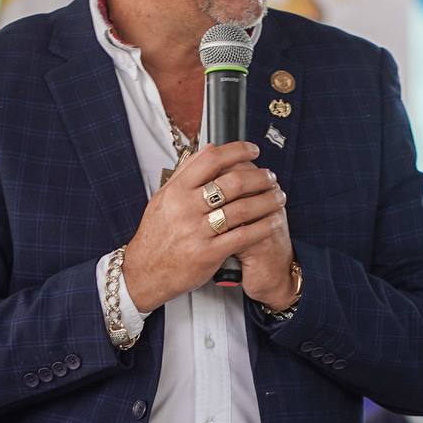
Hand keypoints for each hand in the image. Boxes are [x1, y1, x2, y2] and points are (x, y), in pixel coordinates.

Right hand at [121, 142, 284, 313]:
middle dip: (259, 177)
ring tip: (278, 197)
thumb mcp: (162, 199)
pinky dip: (263, 227)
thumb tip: (208, 150)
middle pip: (233, 182)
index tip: (253, 150)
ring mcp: (198, 231)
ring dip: (267, 200)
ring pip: (242, 209)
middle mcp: (186, 208)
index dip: (237, 150)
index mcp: (176, 190)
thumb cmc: (156, 235)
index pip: (211, 159)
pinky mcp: (209, 253)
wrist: (145, 271)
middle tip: (271, 177)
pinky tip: (273, 221)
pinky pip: (243, 236)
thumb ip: (185, 174)